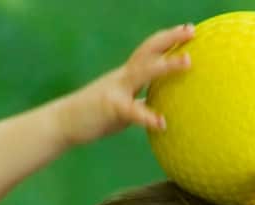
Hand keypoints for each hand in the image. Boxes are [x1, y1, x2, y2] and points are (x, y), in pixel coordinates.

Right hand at [54, 24, 194, 146]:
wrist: (62, 123)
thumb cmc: (92, 116)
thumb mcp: (120, 105)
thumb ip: (138, 101)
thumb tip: (158, 107)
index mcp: (125, 76)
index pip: (149, 51)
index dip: (168, 39)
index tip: (189, 30)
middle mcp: (122, 77)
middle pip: (148, 50)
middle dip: (170, 38)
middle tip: (192, 30)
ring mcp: (115, 90)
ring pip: (143, 72)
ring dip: (166, 65)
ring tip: (188, 62)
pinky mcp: (110, 108)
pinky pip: (132, 111)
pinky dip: (148, 116)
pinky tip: (162, 124)